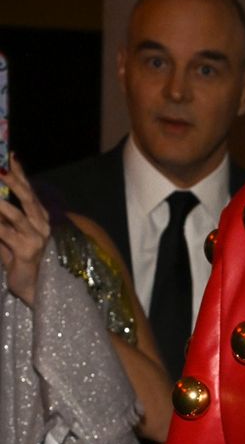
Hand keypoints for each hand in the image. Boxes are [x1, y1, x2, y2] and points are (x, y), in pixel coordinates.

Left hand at [0, 154, 50, 305]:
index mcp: (40, 217)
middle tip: (0, 169)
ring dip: (1, 203)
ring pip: (17, 215)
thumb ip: (1, 220)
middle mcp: (42, 224)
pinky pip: (6, 234)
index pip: (29, 190)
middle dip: (13, 181)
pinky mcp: (27, 251)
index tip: (9, 155)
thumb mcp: (7, 235)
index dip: (19, 172)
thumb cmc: (18, 261)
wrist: (31, 289)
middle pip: (28, 197)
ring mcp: (37, 238)